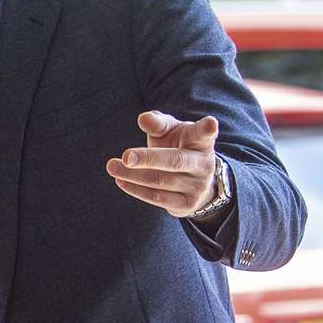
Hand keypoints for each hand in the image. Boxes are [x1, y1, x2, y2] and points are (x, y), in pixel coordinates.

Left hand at [105, 110, 219, 216]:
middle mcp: (203, 164)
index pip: (204, 134)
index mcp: (201, 142)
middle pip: (175, 161)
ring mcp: (197, 186)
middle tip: (126, 155)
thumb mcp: (170, 132)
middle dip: (149, 158)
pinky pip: (157, 197)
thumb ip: (158, 123)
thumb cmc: (177, 146)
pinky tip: (120, 180)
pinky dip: (136, 189)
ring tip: (112, 166)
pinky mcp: (187, 204)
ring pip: (161, 181)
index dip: (207, 129)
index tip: (210, 124)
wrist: (193, 180)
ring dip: (132, 174)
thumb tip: (143, 118)